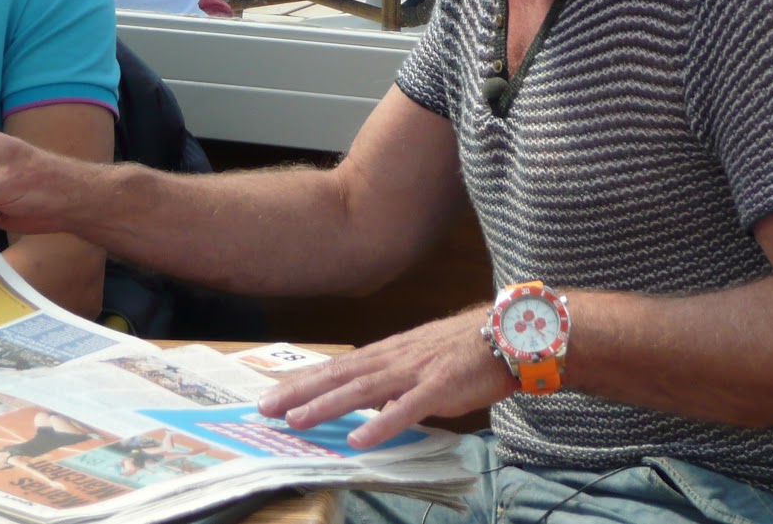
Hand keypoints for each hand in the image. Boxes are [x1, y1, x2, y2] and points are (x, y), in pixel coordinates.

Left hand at [256, 306, 514, 449]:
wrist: (507, 334)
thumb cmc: (464, 351)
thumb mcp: (419, 361)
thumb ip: (392, 380)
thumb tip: (368, 401)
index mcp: (387, 353)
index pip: (336, 368)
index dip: (303, 382)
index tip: (272, 395)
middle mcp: (393, 359)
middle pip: (339, 376)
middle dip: (299, 392)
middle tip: (264, 408)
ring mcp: (414, 372)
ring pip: (361, 391)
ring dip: (326, 406)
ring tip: (296, 421)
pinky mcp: (438, 388)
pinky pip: (406, 410)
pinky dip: (381, 424)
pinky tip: (359, 439)